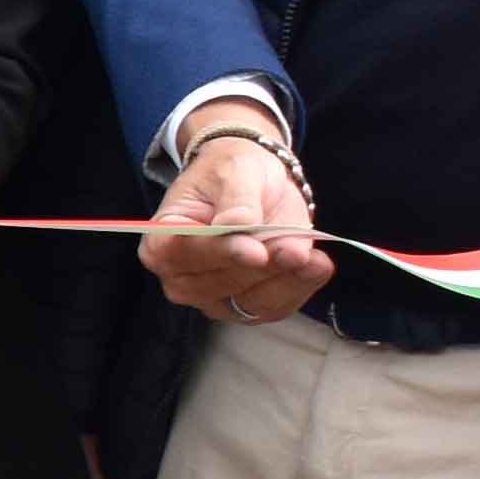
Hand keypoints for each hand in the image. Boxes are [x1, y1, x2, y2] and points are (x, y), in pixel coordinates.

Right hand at [143, 111, 331, 322]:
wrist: (256, 182)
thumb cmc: (232, 172)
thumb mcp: (234, 172)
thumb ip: (236, 202)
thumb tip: (238, 226)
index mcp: (163, 242)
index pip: (182, 254)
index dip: (219, 253)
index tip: (255, 250)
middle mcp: (182, 278)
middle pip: (219, 284)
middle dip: (261, 268)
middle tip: (293, 249)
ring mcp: (215, 297)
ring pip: (250, 302)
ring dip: (286, 281)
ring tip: (310, 255)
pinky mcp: (249, 304)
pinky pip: (276, 306)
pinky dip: (301, 287)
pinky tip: (317, 264)